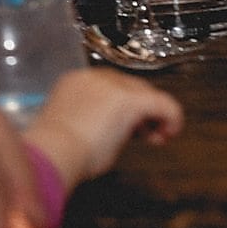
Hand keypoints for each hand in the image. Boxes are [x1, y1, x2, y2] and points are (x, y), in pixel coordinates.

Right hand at [21, 67, 181, 196]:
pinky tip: (171, 131)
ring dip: (153, 113)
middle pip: (129, 86)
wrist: (55, 149)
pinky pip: (161, 102)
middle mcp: (93, 78)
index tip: (127, 128)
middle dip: (140, 110)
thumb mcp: (71, 127)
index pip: (109, 86)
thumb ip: (89, 121)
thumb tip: (106, 131)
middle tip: (144, 134)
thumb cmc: (57, 149)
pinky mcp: (130, 99)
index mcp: (74, 82)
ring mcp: (112, 85)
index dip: (123, 107)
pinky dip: (171, 116)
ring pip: (145, 92)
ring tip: (156, 136)